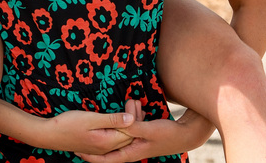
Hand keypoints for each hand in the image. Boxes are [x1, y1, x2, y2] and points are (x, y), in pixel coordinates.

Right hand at [35, 108, 135, 154]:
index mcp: (107, 141)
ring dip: (129, 126)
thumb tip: (131, 118)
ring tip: (132, 111)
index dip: (135, 116)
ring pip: (122, 140)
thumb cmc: (67, 124)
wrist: (49, 135)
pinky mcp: (96, 147)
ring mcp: (101, 149)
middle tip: (137, 104)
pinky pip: (115, 141)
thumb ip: (111, 120)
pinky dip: (121, 131)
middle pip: (128, 137)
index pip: (130, 131)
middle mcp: (107, 148)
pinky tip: (119, 123)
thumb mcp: (90, 118)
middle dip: (135, 120)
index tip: (135, 102)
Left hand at [77, 100, 209, 161]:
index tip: (77, 152)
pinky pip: (129, 128)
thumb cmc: (168, 134)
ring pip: (120, 133)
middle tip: (86, 126)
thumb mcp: (147, 129)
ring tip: (115, 110)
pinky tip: (131, 107)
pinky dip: (127, 119)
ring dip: (117, 121)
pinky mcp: (142, 135)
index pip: (106, 159)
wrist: (188, 134)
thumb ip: (131, 126)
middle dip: (101, 133)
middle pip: (111, 145)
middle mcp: (133, 149)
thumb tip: (117, 123)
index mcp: (131, 152)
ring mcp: (138, 143)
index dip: (91, 157)